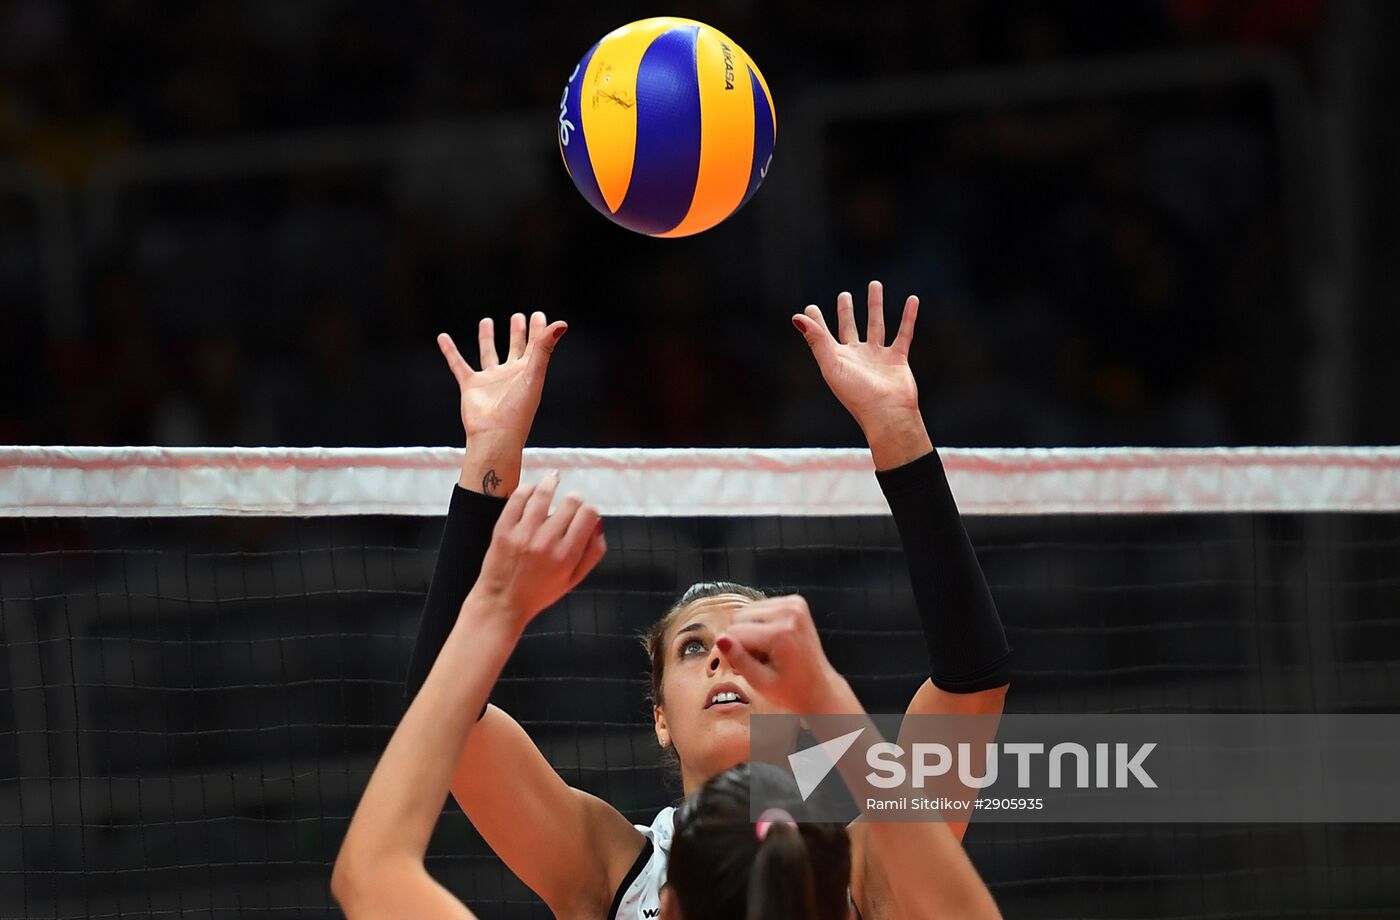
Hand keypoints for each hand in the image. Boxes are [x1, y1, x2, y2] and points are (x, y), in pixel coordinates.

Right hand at [438, 312, 565, 493]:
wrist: (495, 435)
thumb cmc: (518, 410)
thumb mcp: (534, 375)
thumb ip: (544, 348)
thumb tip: (561, 324)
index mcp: (528, 373)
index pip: (536, 347)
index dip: (539, 331)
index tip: (539, 315)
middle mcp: (510, 375)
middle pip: (515, 348)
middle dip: (517, 332)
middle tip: (518, 316)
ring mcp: (490, 381)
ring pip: (488, 353)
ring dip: (487, 338)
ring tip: (487, 321)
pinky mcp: (471, 386)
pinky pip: (458, 364)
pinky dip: (450, 351)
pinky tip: (443, 337)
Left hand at [470, 471, 606, 628]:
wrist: (502, 602)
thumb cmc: (540, 593)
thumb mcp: (574, 580)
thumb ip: (592, 553)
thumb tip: (599, 526)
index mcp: (568, 555)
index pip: (588, 514)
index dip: (589, 511)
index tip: (583, 515)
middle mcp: (547, 541)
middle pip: (570, 501)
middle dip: (573, 499)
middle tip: (569, 504)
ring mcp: (523, 533)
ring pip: (544, 493)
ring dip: (552, 483)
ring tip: (554, 479)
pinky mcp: (504, 528)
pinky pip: (518, 498)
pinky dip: (528, 489)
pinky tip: (533, 489)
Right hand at [715, 595, 848, 714]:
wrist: (820, 688)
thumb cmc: (791, 691)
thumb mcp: (760, 683)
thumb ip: (739, 660)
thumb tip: (720, 639)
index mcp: (781, 634)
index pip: (734, 633)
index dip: (733, 652)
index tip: (741, 668)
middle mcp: (789, 612)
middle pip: (740, 618)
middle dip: (741, 638)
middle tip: (757, 659)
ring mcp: (794, 604)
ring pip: (748, 611)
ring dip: (750, 630)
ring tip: (765, 650)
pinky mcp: (796, 602)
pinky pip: (761, 607)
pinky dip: (761, 623)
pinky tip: (772, 640)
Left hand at [792, 281, 919, 431]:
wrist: (887, 413)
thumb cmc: (856, 393)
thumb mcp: (831, 364)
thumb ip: (816, 339)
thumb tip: (797, 317)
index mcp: (838, 360)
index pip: (824, 336)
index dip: (816, 322)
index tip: (810, 307)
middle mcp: (857, 357)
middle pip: (850, 328)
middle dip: (846, 311)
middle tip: (844, 295)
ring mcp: (878, 357)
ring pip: (877, 325)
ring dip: (876, 306)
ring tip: (875, 285)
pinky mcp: (898, 358)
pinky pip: (904, 332)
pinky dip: (908, 316)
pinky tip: (912, 299)